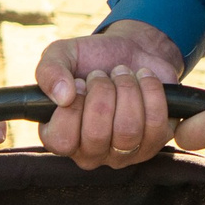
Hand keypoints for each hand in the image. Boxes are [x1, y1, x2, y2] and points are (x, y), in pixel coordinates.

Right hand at [34, 24, 183, 168]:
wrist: (130, 51)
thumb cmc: (90, 60)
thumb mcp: (61, 56)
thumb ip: (48, 72)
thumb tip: (62, 96)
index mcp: (60, 137)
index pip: (61, 141)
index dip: (73, 107)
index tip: (79, 83)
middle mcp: (90, 152)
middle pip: (97, 135)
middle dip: (102, 92)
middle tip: (102, 74)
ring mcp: (123, 153)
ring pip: (128, 130)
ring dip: (127, 90)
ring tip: (122, 74)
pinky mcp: (154, 143)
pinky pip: (156, 124)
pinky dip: (151, 91)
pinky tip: (143, 78)